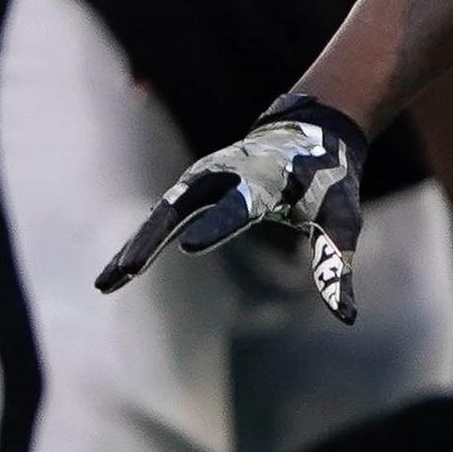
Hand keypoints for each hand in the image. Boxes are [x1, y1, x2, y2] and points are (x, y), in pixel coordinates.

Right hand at [97, 93, 370, 322]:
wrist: (308, 133)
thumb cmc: (327, 181)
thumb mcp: (341, 219)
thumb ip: (337, 265)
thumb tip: (346, 317)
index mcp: (263, 183)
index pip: (237, 207)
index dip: (215, 226)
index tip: (189, 247)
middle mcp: (224, 176)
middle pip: (181, 209)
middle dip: (153, 239)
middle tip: (128, 270)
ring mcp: (202, 180)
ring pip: (160, 215)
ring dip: (133, 246)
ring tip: (106, 283)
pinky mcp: (192, 190)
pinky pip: (160, 218)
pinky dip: (138, 243)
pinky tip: (116, 273)